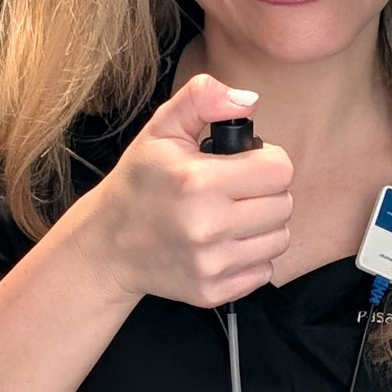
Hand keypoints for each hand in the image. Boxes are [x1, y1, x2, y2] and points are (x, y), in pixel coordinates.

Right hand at [74, 72, 292, 307]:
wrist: (107, 246)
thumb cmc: (140, 182)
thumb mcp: (162, 129)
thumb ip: (203, 99)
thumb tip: (249, 100)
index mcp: (198, 181)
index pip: (280, 170)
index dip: (266, 162)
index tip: (244, 165)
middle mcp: (206, 226)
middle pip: (285, 205)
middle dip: (266, 193)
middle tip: (235, 192)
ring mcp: (211, 264)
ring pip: (280, 240)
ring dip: (263, 226)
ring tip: (231, 217)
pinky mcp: (213, 291)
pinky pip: (265, 271)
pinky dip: (251, 257)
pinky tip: (223, 244)